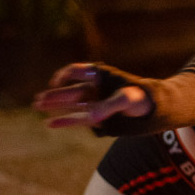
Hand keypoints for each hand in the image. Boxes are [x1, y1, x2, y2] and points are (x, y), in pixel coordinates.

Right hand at [33, 63, 151, 128]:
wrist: (156, 110)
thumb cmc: (143, 99)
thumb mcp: (128, 99)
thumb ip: (110, 105)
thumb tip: (93, 116)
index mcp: (102, 76)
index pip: (78, 70)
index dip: (65, 75)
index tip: (56, 81)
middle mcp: (97, 89)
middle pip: (71, 89)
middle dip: (54, 94)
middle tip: (37, 100)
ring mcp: (97, 103)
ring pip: (72, 104)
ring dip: (55, 105)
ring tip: (38, 106)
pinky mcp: (99, 119)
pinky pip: (78, 119)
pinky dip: (65, 121)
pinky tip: (50, 124)